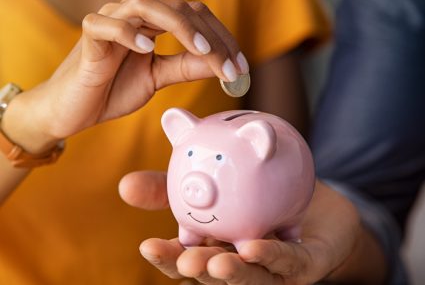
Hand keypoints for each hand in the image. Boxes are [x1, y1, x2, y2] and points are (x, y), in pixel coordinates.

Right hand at [3, 0, 248, 152]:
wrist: (75, 109)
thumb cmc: (113, 89)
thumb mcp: (157, 78)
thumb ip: (185, 68)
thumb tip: (219, 64)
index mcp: (154, 24)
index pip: (196, 17)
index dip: (222, 39)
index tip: (241, 68)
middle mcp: (135, 16)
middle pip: (180, 8)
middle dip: (211, 37)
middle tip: (231, 67)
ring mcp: (110, 21)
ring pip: (146, 5)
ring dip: (179, 26)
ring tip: (202, 52)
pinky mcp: (88, 37)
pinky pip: (105, 24)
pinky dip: (126, 33)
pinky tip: (147, 49)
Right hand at [119, 172, 380, 283]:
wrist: (310, 194)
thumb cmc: (256, 193)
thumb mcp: (213, 183)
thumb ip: (172, 186)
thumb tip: (124, 183)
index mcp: (215, 245)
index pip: (186, 257)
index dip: (167, 257)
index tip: (148, 246)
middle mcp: (239, 262)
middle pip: (213, 273)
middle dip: (196, 271)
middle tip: (184, 261)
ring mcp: (271, 269)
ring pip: (250, 277)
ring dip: (232, 273)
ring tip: (215, 263)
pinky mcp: (303, 265)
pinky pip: (288, 262)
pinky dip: (272, 256)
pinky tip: (255, 247)